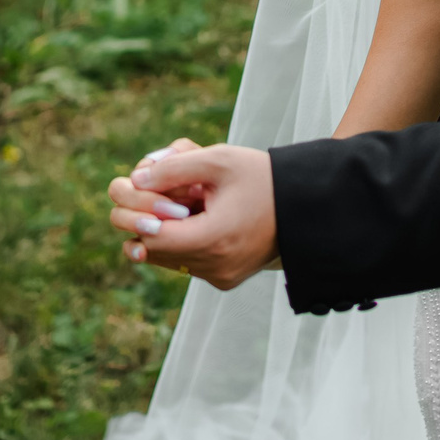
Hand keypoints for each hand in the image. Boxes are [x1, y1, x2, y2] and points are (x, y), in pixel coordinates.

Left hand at [105, 141, 278, 289]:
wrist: (305, 207)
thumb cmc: (262, 177)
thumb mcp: (219, 159)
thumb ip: (173, 167)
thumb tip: (135, 180)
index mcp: (215, 239)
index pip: (151, 237)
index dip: (140, 212)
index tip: (141, 187)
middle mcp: (215, 267)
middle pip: (152, 251)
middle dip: (145, 219)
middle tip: (152, 192)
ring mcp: (220, 277)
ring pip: (165, 258)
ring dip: (162, 229)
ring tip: (182, 202)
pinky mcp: (224, 279)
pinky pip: (185, 263)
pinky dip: (180, 240)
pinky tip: (197, 216)